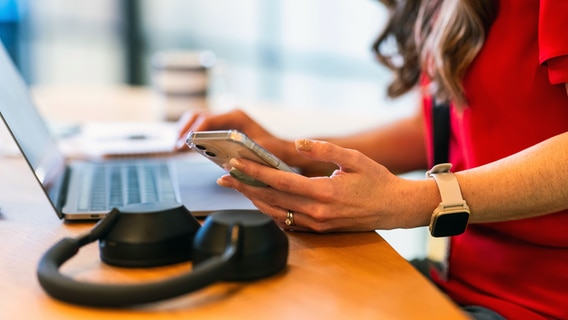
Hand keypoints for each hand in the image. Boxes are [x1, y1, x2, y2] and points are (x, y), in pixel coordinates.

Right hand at [175, 109, 281, 152]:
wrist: (281, 149)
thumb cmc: (273, 151)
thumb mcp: (258, 154)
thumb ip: (243, 157)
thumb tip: (226, 163)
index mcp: (236, 117)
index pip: (208, 120)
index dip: (193, 132)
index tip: (184, 144)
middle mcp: (229, 115)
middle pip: (198, 116)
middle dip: (184, 130)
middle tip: (176, 146)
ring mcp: (225, 120)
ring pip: (197, 120)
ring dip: (185, 131)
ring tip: (176, 147)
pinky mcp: (223, 127)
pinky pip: (203, 128)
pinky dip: (192, 135)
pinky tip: (186, 147)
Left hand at [217, 139, 431, 231]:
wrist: (395, 208)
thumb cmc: (377, 181)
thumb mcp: (353, 159)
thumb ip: (323, 149)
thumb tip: (299, 142)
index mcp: (323, 192)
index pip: (279, 181)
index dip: (254, 173)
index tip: (235, 164)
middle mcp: (316, 212)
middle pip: (271, 199)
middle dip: (244, 187)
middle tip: (223, 178)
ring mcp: (317, 224)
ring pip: (275, 213)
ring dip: (253, 200)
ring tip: (237, 187)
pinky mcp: (319, 229)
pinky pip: (287, 222)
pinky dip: (270, 211)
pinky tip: (260, 201)